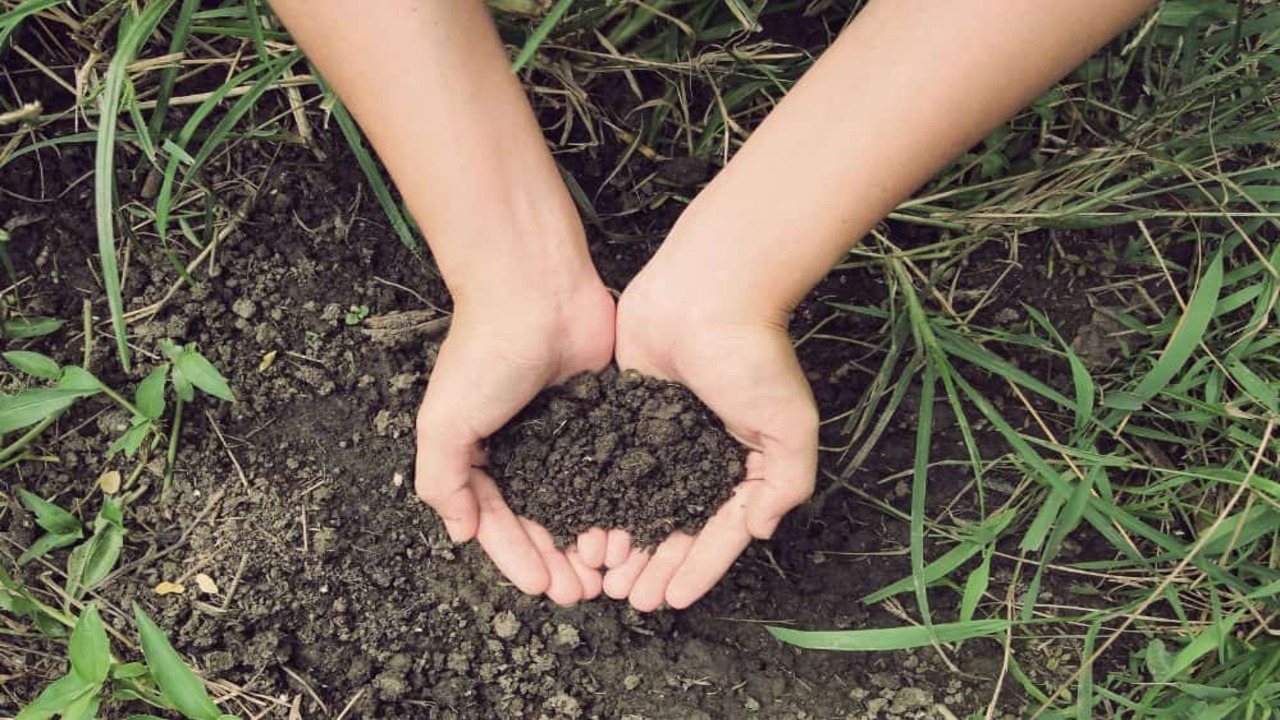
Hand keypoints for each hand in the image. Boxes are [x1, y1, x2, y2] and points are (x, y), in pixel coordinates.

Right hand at [415, 278, 614, 605]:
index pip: (497, 521)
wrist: (537, 290)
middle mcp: (522, 448)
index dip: (518, 558)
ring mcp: (564, 432)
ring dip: (590, 538)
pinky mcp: (602, 413)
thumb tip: (459, 535)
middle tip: (585, 592)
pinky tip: (632, 527)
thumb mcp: (445, 422)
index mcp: (480, 452)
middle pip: (542, 519)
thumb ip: (442, 480)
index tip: (545, 588)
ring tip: (609, 570)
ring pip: (579, 499)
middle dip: (559, 559)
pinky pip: (610, 467)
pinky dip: (617, 500)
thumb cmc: (485, 353)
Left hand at [604, 266, 818, 610]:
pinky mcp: (627, 411)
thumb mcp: (790, 425)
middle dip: (654, 565)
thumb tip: (760, 532)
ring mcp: (662, 436)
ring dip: (624, 542)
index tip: (673, 600)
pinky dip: (601, 499)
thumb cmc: (753, 355)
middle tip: (629, 597)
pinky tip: (584, 529)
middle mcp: (701, 455)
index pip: (718, 531)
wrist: (707, 291)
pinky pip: (612, 466)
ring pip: (639, 503)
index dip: (697, 569)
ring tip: (603, 574)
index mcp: (742, 463)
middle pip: (674, 525)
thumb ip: (785, 484)